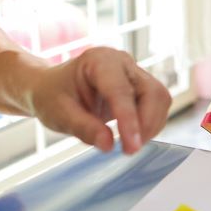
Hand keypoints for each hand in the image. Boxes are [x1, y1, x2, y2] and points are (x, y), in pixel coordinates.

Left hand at [26, 47, 170, 153]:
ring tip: (128, 144)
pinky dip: (150, 124)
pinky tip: (132, 135)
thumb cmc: (53, 96)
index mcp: (99, 60)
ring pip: (159, 98)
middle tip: (129, 149)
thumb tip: (109, 145)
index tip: (131, 147)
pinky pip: (157, 105)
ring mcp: (134, 72)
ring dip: (150, 126)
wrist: (51, 88)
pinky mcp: (140, 86)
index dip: (129, 120)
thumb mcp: (59, 114)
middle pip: (152, 92)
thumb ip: (84, 128)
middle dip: (146, 124)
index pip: (121, 91)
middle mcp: (122, 62)